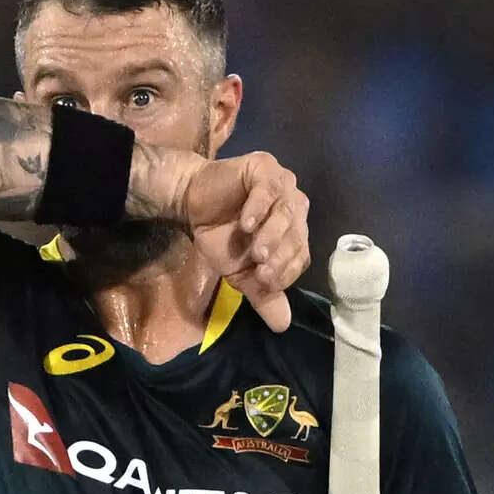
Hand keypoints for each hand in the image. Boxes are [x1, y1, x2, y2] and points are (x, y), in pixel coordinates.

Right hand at [180, 152, 310, 331]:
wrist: (192, 204)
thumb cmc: (221, 237)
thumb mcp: (240, 272)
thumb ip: (262, 294)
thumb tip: (282, 326)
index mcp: (295, 233)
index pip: (300, 255)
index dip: (285, 271)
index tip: (264, 282)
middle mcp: (295, 207)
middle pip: (296, 234)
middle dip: (279, 256)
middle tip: (260, 270)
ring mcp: (283, 184)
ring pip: (286, 212)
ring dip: (271, 234)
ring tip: (254, 251)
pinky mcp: (264, 167)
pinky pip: (268, 188)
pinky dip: (259, 207)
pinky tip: (246, 223)